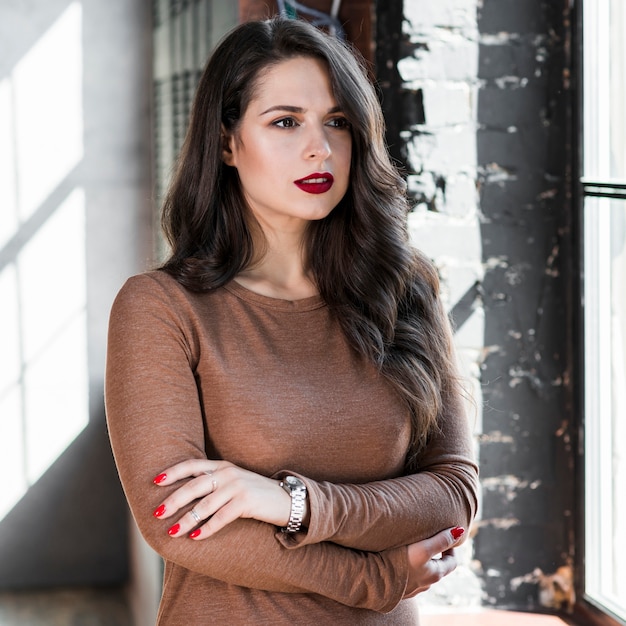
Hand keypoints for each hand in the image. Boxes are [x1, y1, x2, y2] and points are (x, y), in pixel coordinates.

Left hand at [152, 459, 291, 539]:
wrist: (284, 499)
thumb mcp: (232, 482)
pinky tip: (196, 537)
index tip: (155, 481)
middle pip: (194, 485)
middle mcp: (228, 473)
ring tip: (172, 532)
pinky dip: (207, 528)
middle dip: (174, 500)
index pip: (192, 465)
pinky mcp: (246, 501)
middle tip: (158, 513)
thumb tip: (182, 496)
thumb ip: (212, 483)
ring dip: (187, 519)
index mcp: (222, 466)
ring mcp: (237, 486)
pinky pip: (221, 517)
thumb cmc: (254, 494)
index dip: (173, 472)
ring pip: (205, 504)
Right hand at [403, 526, 464, 597]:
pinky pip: (410, 576)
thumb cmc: (399, 563)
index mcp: (435, 574)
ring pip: (424, 572)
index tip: (443, 534)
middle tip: (428, 537)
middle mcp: (427, 584)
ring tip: (413, 546)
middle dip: (436, 552)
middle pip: (438, 567)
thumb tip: (460, 531)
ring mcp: (413, 588)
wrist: (374, 581)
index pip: (453, 561)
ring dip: (423, 560)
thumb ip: (441, 540)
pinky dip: (410, 567)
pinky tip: (400, 559)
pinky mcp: (401, 588)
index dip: (451, 547)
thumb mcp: (423, 549)